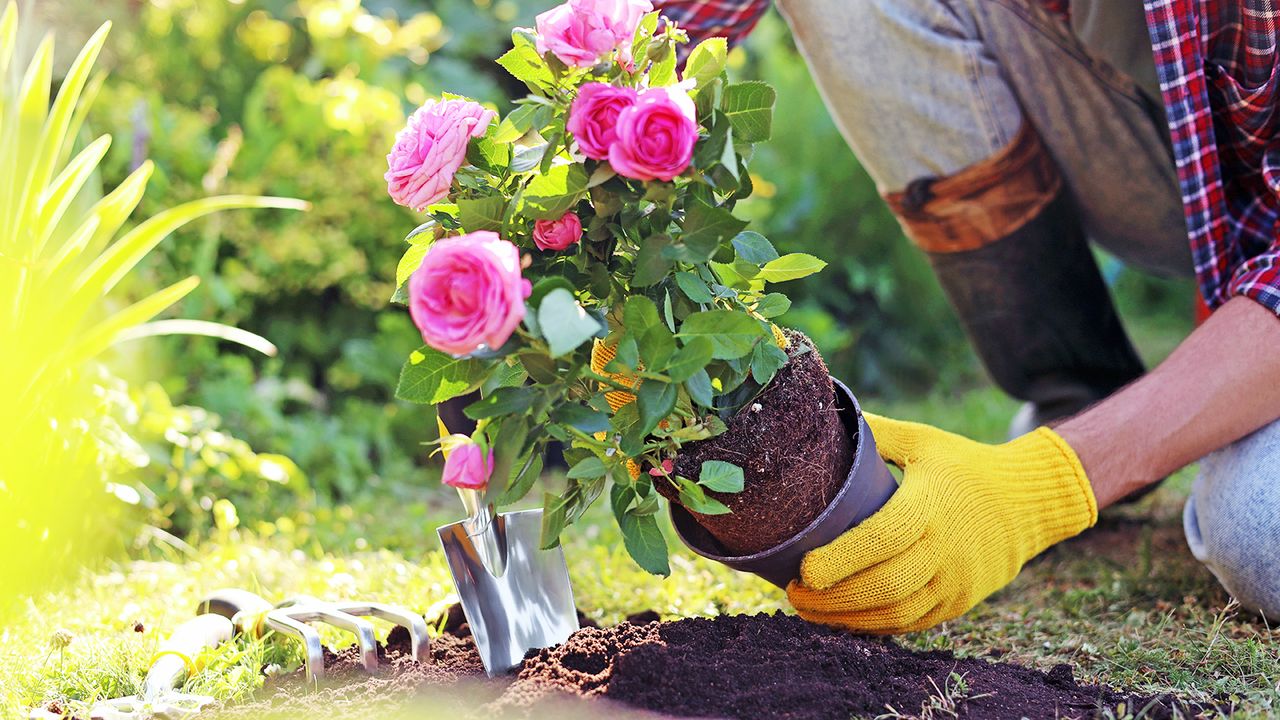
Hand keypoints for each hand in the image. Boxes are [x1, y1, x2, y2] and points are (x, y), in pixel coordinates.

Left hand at [786, 413, 1097, 633]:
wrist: (1029, 503)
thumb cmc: (966, 467)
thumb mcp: (925, 441)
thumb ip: (878, 433)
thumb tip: (827, 415)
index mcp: (930, 506)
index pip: (881, 540)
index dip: (840, 560)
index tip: (803, 570)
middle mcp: (945, 549)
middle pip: (884, 585)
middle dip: (833, 598)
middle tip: (794, 594)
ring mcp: (955, 581)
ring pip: (896, 612)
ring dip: (847, 618)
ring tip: (808, 610)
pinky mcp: (958, 602)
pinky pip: (911, 623)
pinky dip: (873, 626)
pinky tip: (843, 619)